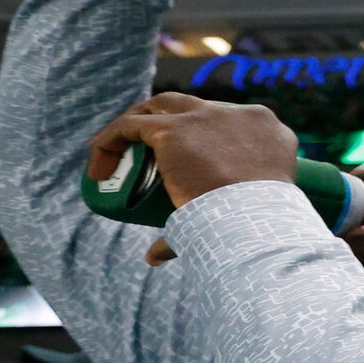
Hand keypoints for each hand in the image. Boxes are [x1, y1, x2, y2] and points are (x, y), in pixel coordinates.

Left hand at [87, 93, 299, 219]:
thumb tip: (157, 256)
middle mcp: (236, 113)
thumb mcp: (249, 211)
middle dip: (169, 122)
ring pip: (160, 108)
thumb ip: (217, 222)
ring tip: (119, 157)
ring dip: (138, 125)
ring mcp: (203, 117)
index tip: (189, 166)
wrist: (256, 220)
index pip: (229, 122)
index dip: (206, 139)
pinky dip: (110, 142)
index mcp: (264, 126)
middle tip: (150, 155)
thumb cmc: (261, 224)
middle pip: (193, 106)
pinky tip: (98, 166)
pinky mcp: (173, 130)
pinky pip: (130, 126)